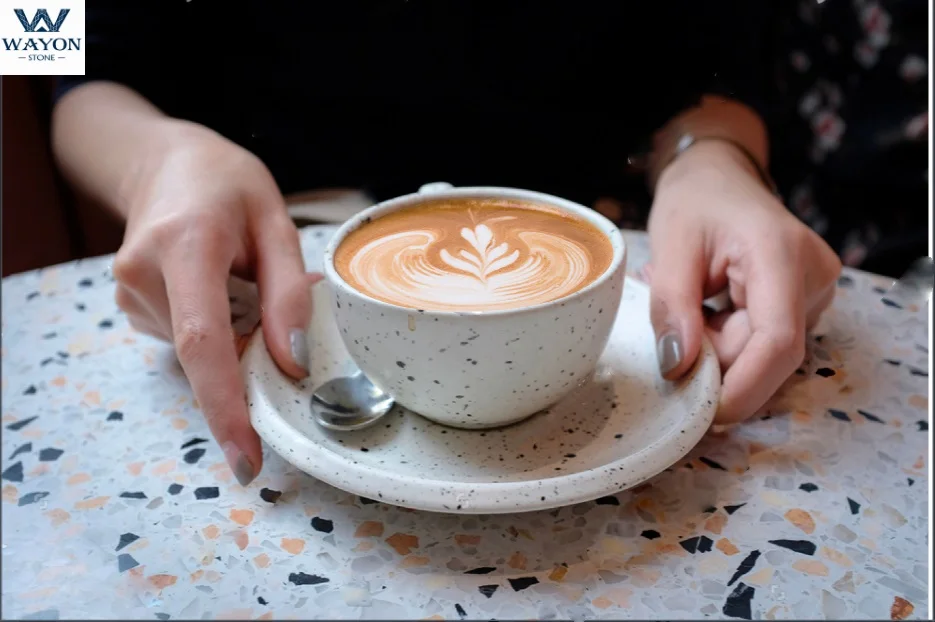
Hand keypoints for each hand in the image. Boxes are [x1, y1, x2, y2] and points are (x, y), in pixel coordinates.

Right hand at [113, 123, 313, 483]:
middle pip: (206, 353)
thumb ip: (288, 292)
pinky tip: (216, 287)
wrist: (165, 163)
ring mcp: (129, 293)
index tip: (245, 457)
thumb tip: (294, 364)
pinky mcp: (130, 306)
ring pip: (199, 351)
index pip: (203, 341)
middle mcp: (144, 274)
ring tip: (238, 277)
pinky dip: (215, 329)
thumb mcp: (275, 222)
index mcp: (185, 245)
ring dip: (234, 335)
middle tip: (268, 303)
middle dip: (248, 356)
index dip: (225, 407)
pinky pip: (187, 340)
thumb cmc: (226, 186)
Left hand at [646, 140, 841, 422]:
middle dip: (713, 358)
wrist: (719, 177)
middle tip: (670, 325)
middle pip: (765, 352)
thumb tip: (678, 368)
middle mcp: (812, 276)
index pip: (777, 341)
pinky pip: (760, 342)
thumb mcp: (670, 244)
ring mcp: (813, 292)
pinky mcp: (802, 304)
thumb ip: (672, 307)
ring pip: (760, 352)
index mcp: (781, 253)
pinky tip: (705, 306)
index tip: (706, 415)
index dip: (745, 387)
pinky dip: (724, 337)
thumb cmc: (696, 200)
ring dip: (715, 344)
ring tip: (689, 300)